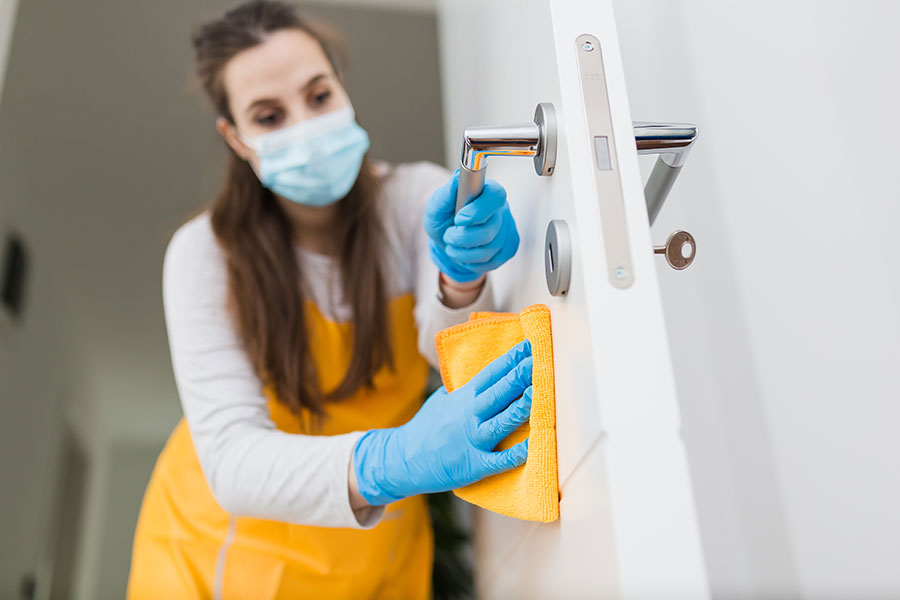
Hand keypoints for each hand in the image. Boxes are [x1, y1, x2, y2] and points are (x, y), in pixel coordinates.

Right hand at [353, 339, 532, 504]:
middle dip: (520, 376)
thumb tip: (481, 376)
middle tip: (540, 361)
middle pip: (499, 393)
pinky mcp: (474, 464)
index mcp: (463, 397)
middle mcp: (469, 415)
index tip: (529, 346)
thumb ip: (463, 389)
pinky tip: (532, 446)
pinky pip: (499, 460)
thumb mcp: (442, 400)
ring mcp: (472, 440)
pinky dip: (515, 454)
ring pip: (501, 422)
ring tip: (538, 394)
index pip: (491, 373)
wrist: (403, 459)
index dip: (511, 359)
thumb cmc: (425, 428)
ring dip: (521, 408)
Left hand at [424, 169, 519, 282]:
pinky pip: (493, 262)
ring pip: (490, 249)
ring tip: (452, 246)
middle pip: (491, 229)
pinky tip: (465, 254)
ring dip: (464, 253)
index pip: (495, 196)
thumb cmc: (442, 217)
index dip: (478, 211)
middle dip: (463, 238)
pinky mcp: (508, 248)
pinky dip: (473, 262)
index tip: (459, 219)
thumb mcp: (437, 205)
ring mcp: (507, 229)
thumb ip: (446, 193)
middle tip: (449, 235)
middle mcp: (501, 209)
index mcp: (487, 191)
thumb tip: (457, 176)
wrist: (446, 239)